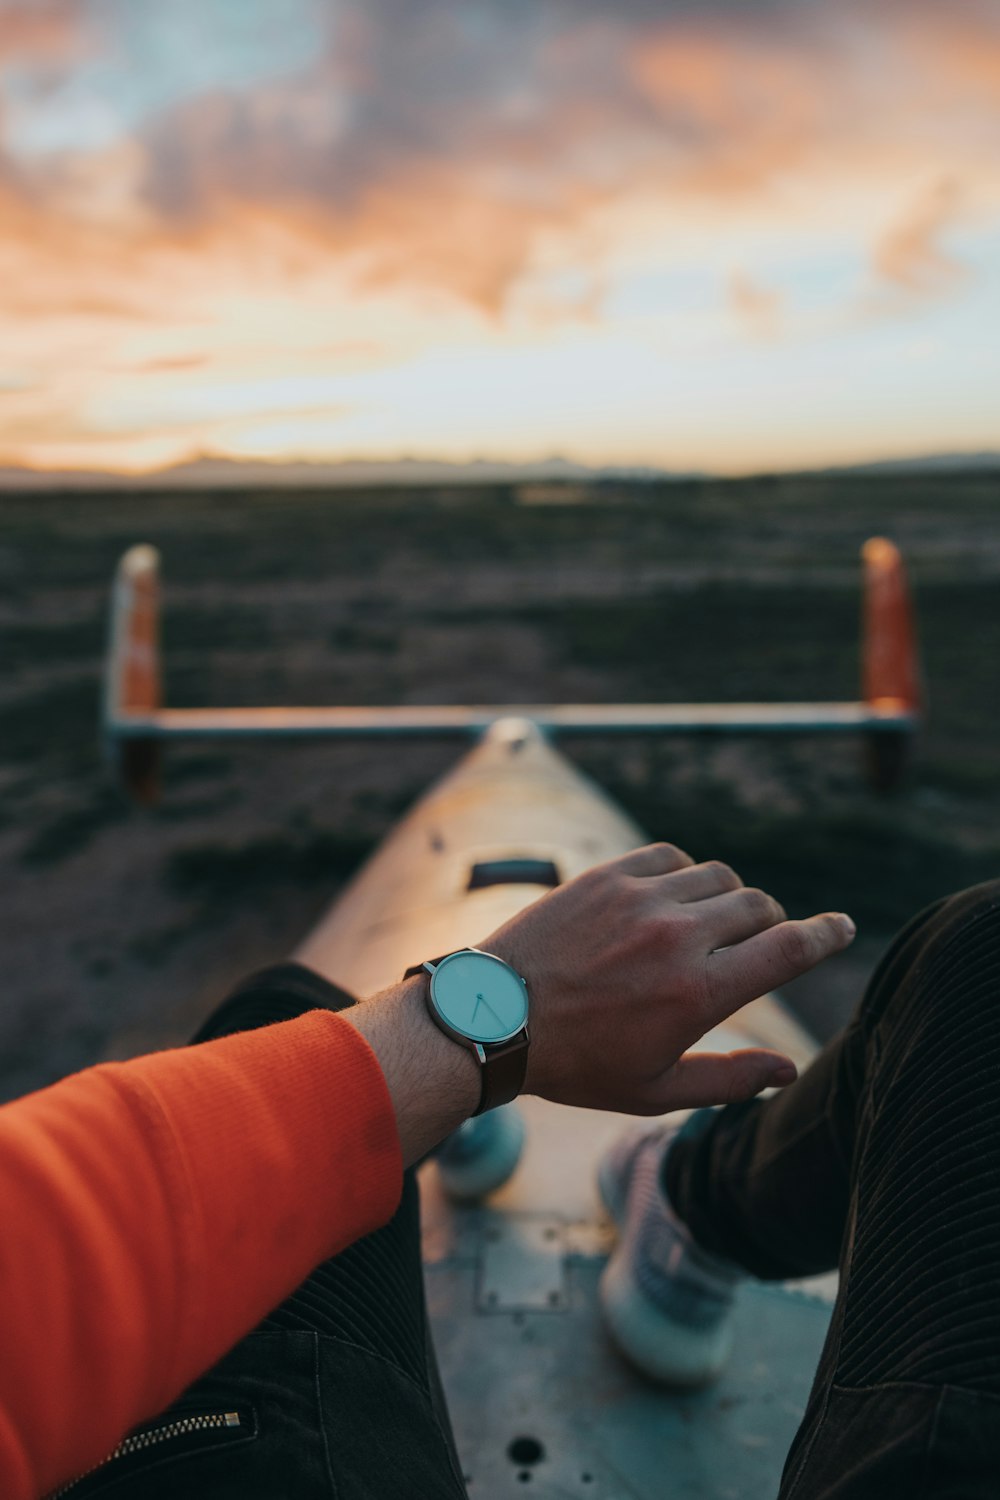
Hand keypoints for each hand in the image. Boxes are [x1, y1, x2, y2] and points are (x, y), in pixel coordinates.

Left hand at [482, 842, 854, 1114]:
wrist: (494, 1019)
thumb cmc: (576, 1065)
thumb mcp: (655, 1092)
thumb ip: (729, 1080)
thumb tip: (788, 1069)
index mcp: (699, 993)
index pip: (789, 949)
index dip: (827, 935)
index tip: (842, 928)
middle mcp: (678, 937)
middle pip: (760, 907)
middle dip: (767, 927)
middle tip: (748, 948)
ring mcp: (641, 899)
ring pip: (719, 877)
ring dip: (726, 900)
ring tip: (704, 928)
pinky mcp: (608, 876)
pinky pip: (671, 857)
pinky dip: (684, 875)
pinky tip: (669, 901)